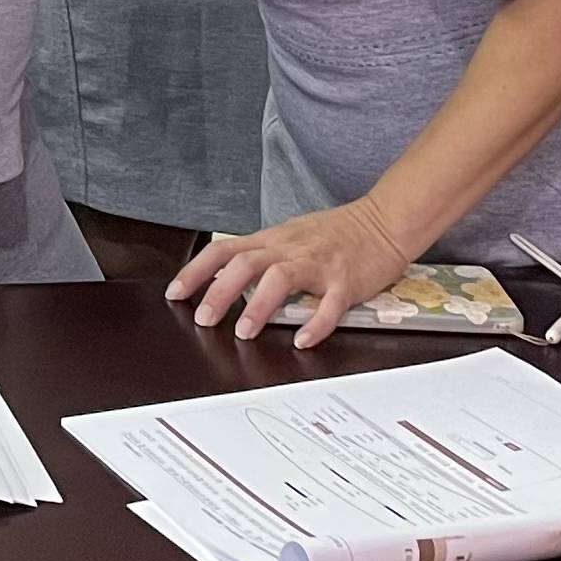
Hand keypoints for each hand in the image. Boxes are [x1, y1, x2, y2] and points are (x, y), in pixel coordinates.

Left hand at [168, 199, 416, 347]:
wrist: (384, 220)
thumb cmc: (338, 232)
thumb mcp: (292, 237)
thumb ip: (264, 257)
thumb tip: (230, 280)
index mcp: (274, 240)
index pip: (224, 251)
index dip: (196, 271)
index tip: (175, 292)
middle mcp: (290, 249)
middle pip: (245, 264)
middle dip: (219, 292)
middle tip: (204, 318)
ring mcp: (318, 264)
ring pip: (280, 278)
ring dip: (258, 306)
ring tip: (245, 331)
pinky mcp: (346, 281)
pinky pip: (329, 304)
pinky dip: (314, 324)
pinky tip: (303, 340)